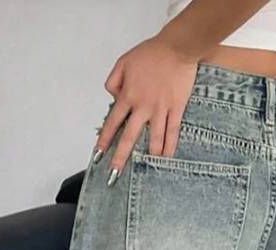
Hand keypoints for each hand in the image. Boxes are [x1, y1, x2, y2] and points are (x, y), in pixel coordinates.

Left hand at [93, 34, 198, 184]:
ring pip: (153, 139)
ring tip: (146, 171)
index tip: (98, 155)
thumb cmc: (151, 53)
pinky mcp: (176, 109)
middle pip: (129, 137)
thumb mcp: (124, 61)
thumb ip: (114, 81)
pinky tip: (166, 158)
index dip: (104, 140)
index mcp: (128, 95)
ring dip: (149, 156)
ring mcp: (160, 109)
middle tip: (114, 175)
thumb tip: (113, 98)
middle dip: (120, 158)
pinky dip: (169, 147)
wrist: (177, 48)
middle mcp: (142, 106)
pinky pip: (172, 132)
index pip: (113, 122)